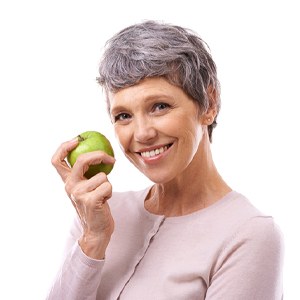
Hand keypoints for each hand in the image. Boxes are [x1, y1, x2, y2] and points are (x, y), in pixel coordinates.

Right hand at [51, 138, 115, 258]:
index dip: (64, 147)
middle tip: (110, 159)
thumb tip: (99, 154)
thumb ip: (86, 174)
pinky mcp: (90, 201)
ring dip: (108, 184)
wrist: (96, 230)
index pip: (57, 161)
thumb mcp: (85, 188)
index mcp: (67, 182)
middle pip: (81, 160)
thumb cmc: (95, 206)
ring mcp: (79, 194)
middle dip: (99, 155)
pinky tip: (105, 201)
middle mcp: (70, 186)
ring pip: (102, 176)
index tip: (77, 139)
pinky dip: (110, 192)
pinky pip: (108, 185)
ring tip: (103, 195)